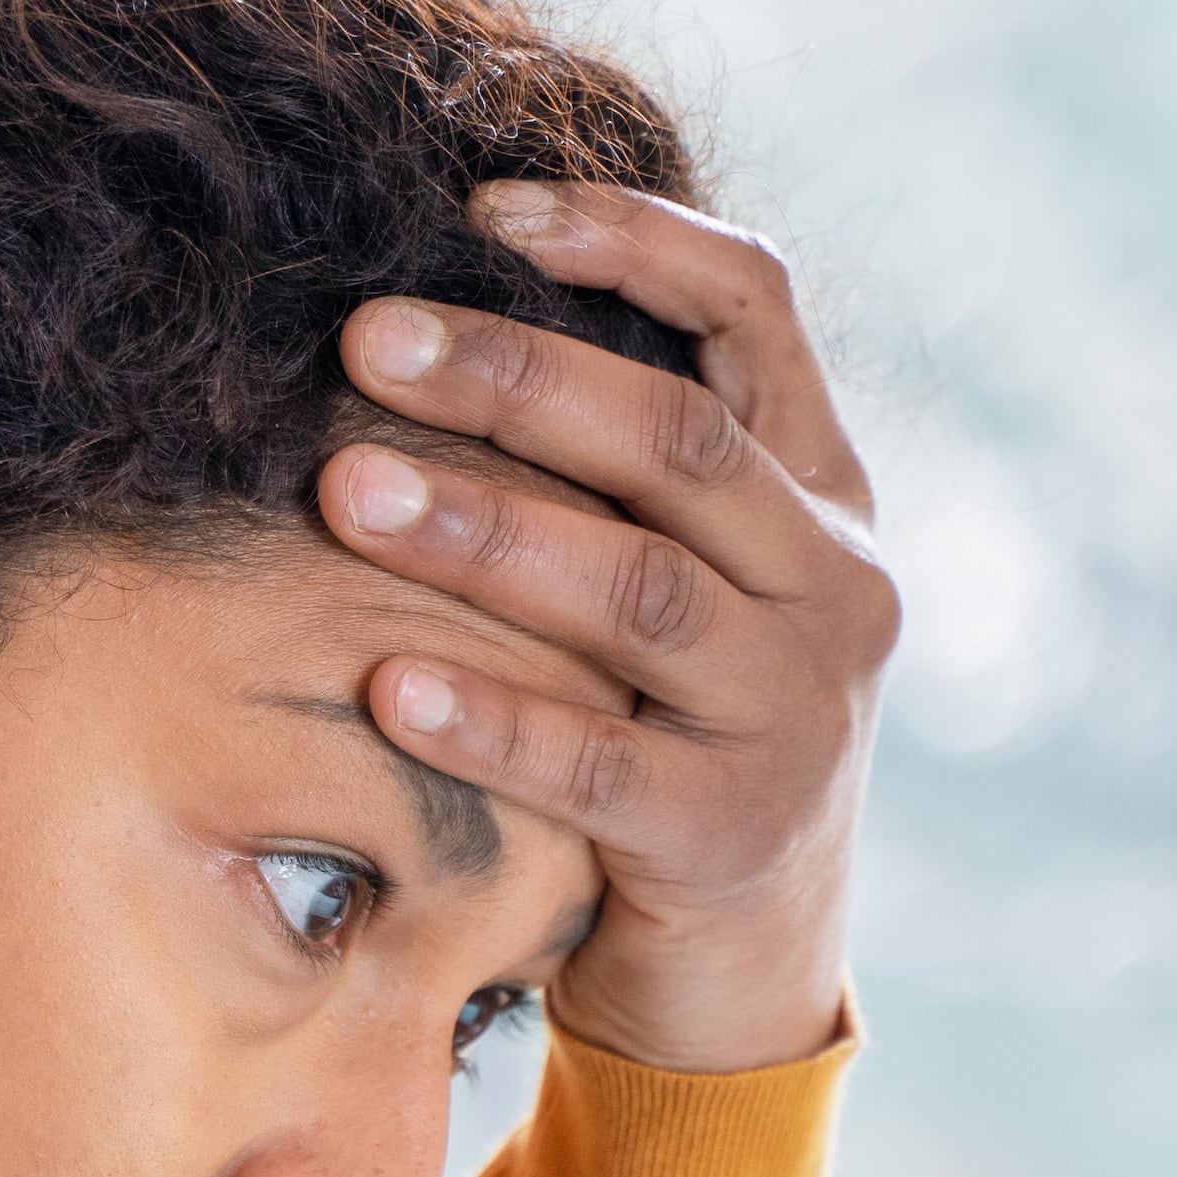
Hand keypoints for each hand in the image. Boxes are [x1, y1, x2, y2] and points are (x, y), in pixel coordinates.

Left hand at [316, 182, 894, 1079]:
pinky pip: (597, 762)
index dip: (631, 239)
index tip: (486, 206)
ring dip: (481, 531)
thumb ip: (618, 474)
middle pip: (676, 441)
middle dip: (511, 376)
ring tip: (342, 488)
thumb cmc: (669, 735)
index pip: (756, 309)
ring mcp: (795, 715)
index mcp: (823, 493)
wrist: (743, 970)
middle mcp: (834, 586)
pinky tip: (383, 684)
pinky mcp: (730, 834)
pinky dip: (490, 718)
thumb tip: (426, 316)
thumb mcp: (684, 586)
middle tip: (362, 338)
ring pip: (638, 592)